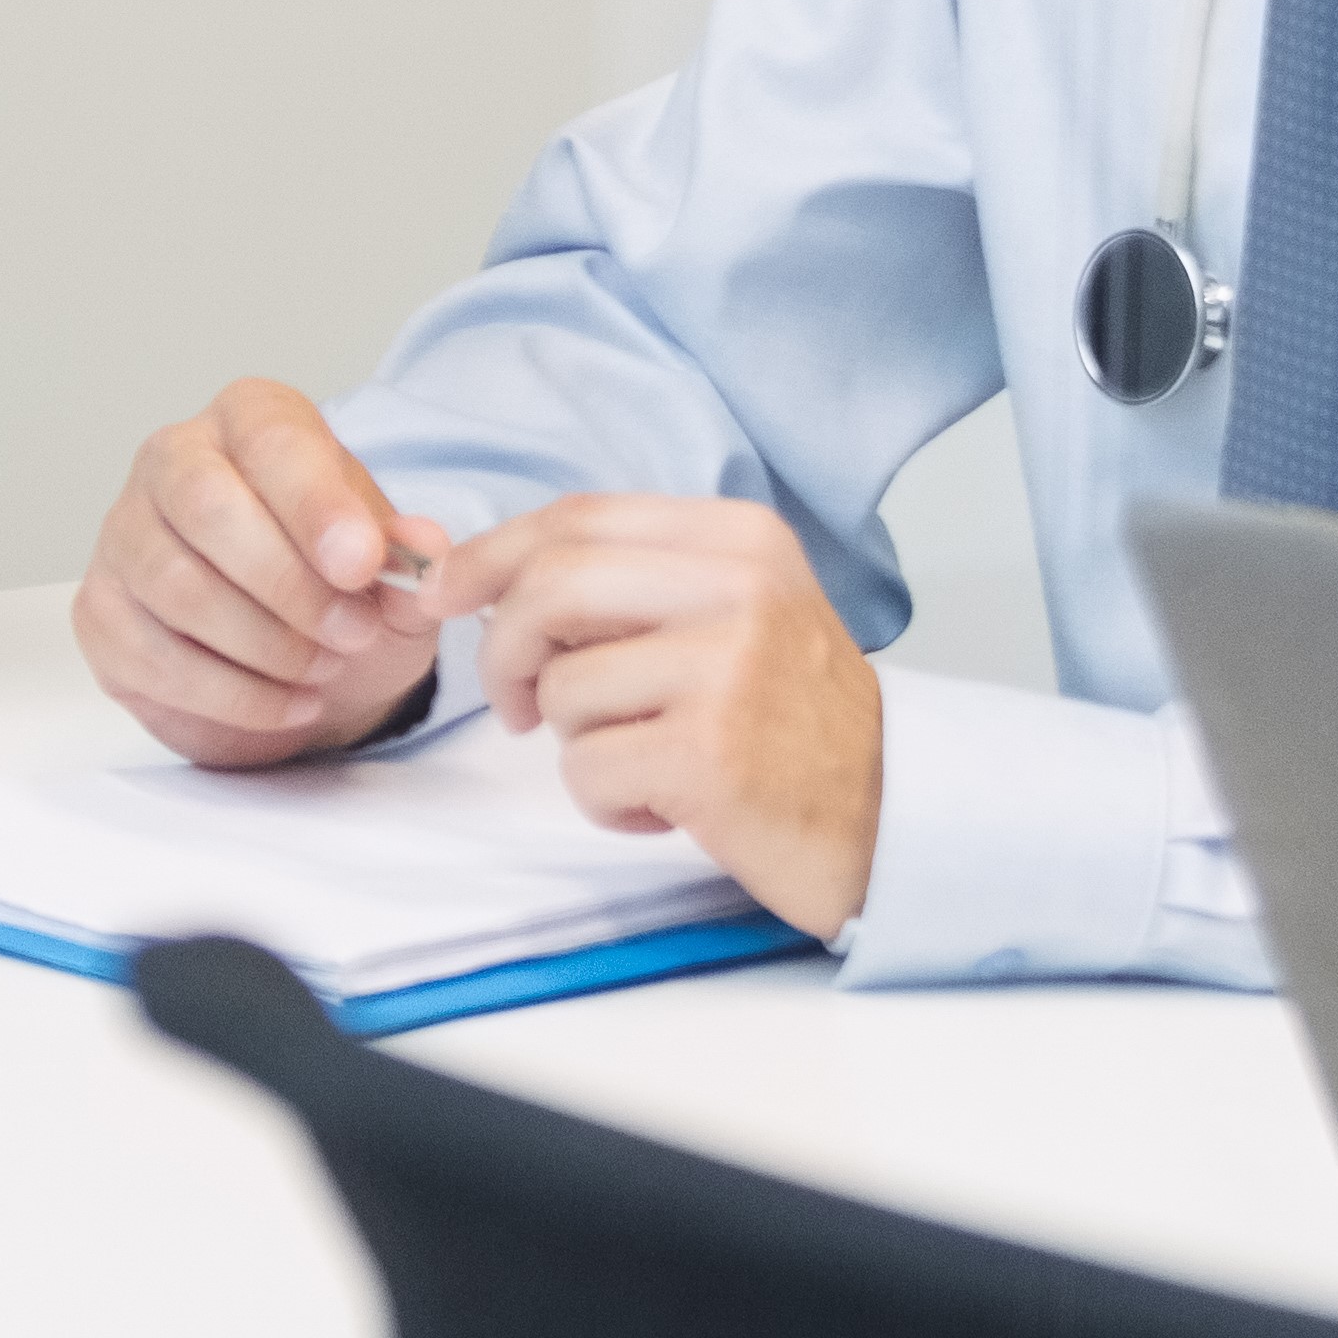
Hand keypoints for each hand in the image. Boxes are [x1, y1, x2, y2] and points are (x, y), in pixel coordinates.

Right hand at [77, 381, 452, 769]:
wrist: (302, 654)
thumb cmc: (338, 585)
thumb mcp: (393, 570)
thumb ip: (408, 556)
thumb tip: (420, 545)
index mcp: (249, 420)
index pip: (270, 441)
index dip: (316, 505)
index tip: (362, 565)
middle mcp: (172, 460)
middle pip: (206, 507)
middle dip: (288, 583)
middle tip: (354, 632)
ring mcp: (124, 535)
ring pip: (176, 587)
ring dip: (265, 644)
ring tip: (326, 669)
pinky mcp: (100, 612)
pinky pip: (155, 657)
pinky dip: (235, 694)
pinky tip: (291, 703)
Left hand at [431, 497, 884, 937]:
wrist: (893, 817)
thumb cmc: (794, 725)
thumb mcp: (736, 615)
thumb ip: (635, 584)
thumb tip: (489, 580)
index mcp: (738, 539)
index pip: (577, 519)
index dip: (490, 555)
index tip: (444, 593)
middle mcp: (736, 587)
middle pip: (549, 588)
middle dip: (505, 654)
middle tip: (521, 708)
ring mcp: (725, 668)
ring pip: (562, 689)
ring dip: (577, 745)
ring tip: (646, 763)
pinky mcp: (708, 753)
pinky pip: (587, 769)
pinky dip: (607, 802)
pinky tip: (667, 807)